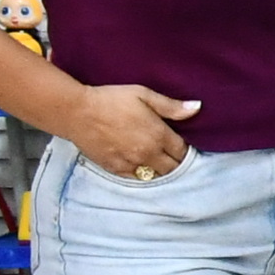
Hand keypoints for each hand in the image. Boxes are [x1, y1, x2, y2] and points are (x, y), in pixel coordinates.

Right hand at [62, 83, 199, 182]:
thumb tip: (197, 107)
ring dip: (161, 171)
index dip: (185, 150)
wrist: (77, 112)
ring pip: (156, 176)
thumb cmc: (111, 99)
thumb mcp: (143, 95)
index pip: (183, 151)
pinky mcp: (116, 169)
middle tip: (172, 156)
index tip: (182, 145)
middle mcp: (148, 153)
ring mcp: (132, 163)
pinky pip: (137, 179)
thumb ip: (171, 106)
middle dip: (176, 163)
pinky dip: (143, 175)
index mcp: (158, 135)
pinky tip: (142, 167)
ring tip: (159, 162)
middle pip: (173, 168)